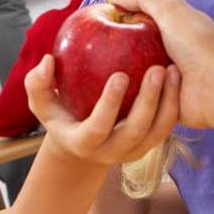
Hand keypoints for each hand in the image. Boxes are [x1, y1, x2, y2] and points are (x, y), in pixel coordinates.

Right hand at [24, 54, 179, 165]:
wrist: (85, 144)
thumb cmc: (61, 116)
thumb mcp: (42, 103)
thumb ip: (37, 83)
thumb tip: (48, 62)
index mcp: (84, 143)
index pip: (98, 128)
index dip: (109, 104)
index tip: (119, 75)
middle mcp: (112, 152)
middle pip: (135, 131)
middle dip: (148, 100)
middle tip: (156, 68)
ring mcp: (135, 151)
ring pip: (158, 131)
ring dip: (168, 101)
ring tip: (171, 69)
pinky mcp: (151, 144)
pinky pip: (167, 126)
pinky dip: (174, 103)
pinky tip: (176, 74)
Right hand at [112, 0, 213, 128]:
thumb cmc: (197, 45)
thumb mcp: (170, 9)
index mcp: (175, 27)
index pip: (141, 17)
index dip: (122, 17)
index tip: (100, 20)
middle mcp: (171, 50)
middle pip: (134, 46)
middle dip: (118, 47)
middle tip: (97, 49)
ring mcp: (167, 77)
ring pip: (134, 73)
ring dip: (128, 71)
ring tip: (114, 71)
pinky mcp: (162, 100)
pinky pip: (139, 96)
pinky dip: (134, 93)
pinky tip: (120, 90)